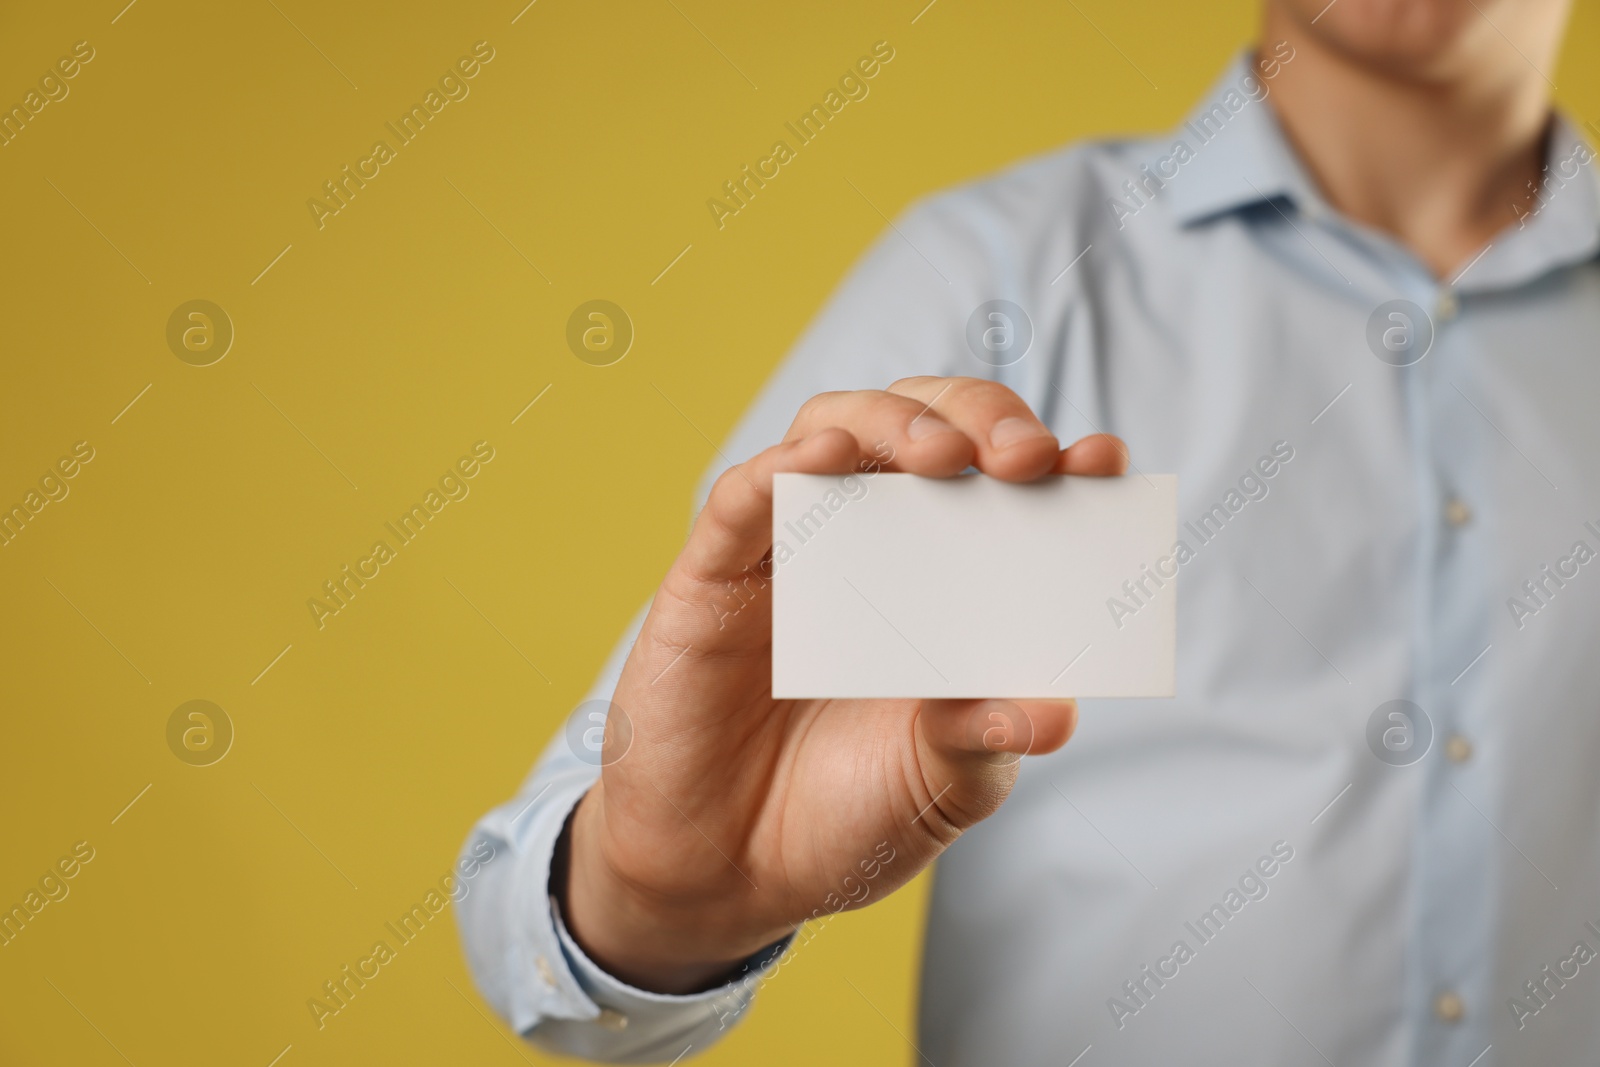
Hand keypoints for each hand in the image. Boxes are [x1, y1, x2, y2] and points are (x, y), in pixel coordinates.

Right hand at [561, 376, 1128, 991]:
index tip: (1101, 462)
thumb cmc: (845, 817)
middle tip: (1024, 457)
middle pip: (922, 425)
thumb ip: (990, 740)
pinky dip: (783, 466)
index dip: (1053, 459)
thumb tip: (1055, 714)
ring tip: (941, 455)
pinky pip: (742, 498)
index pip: (1001, 486)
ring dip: (892, 421)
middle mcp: (870, 546)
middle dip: (979, 416)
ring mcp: (791, 552)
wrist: (731, 879)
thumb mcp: (943, 785)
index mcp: (943, 581)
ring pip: (834, 428)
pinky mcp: (712, 575)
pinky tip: (824, 459)